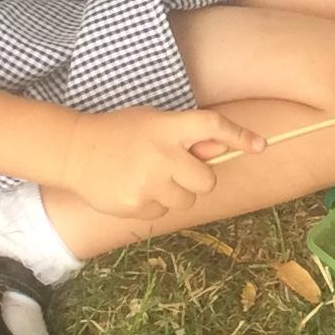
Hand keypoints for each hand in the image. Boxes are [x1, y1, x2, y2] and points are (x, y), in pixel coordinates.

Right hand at [60, 106, 263, 221]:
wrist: (74, 151)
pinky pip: (163, 213)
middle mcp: (162, 154)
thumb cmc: (119, 133)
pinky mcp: (136, 205)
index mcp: (167, 127)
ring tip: (148, 177)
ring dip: (175, 193)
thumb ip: (186, 135)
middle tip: (175, 170)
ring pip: (187, 200)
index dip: (239, 136)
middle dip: (197, 178)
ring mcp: (149, 182)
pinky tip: (133, 188)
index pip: (213, 126)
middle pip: (207, 179)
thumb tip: (221, 146)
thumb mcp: (153, 122)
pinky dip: (154, 204)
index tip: (260, 146)